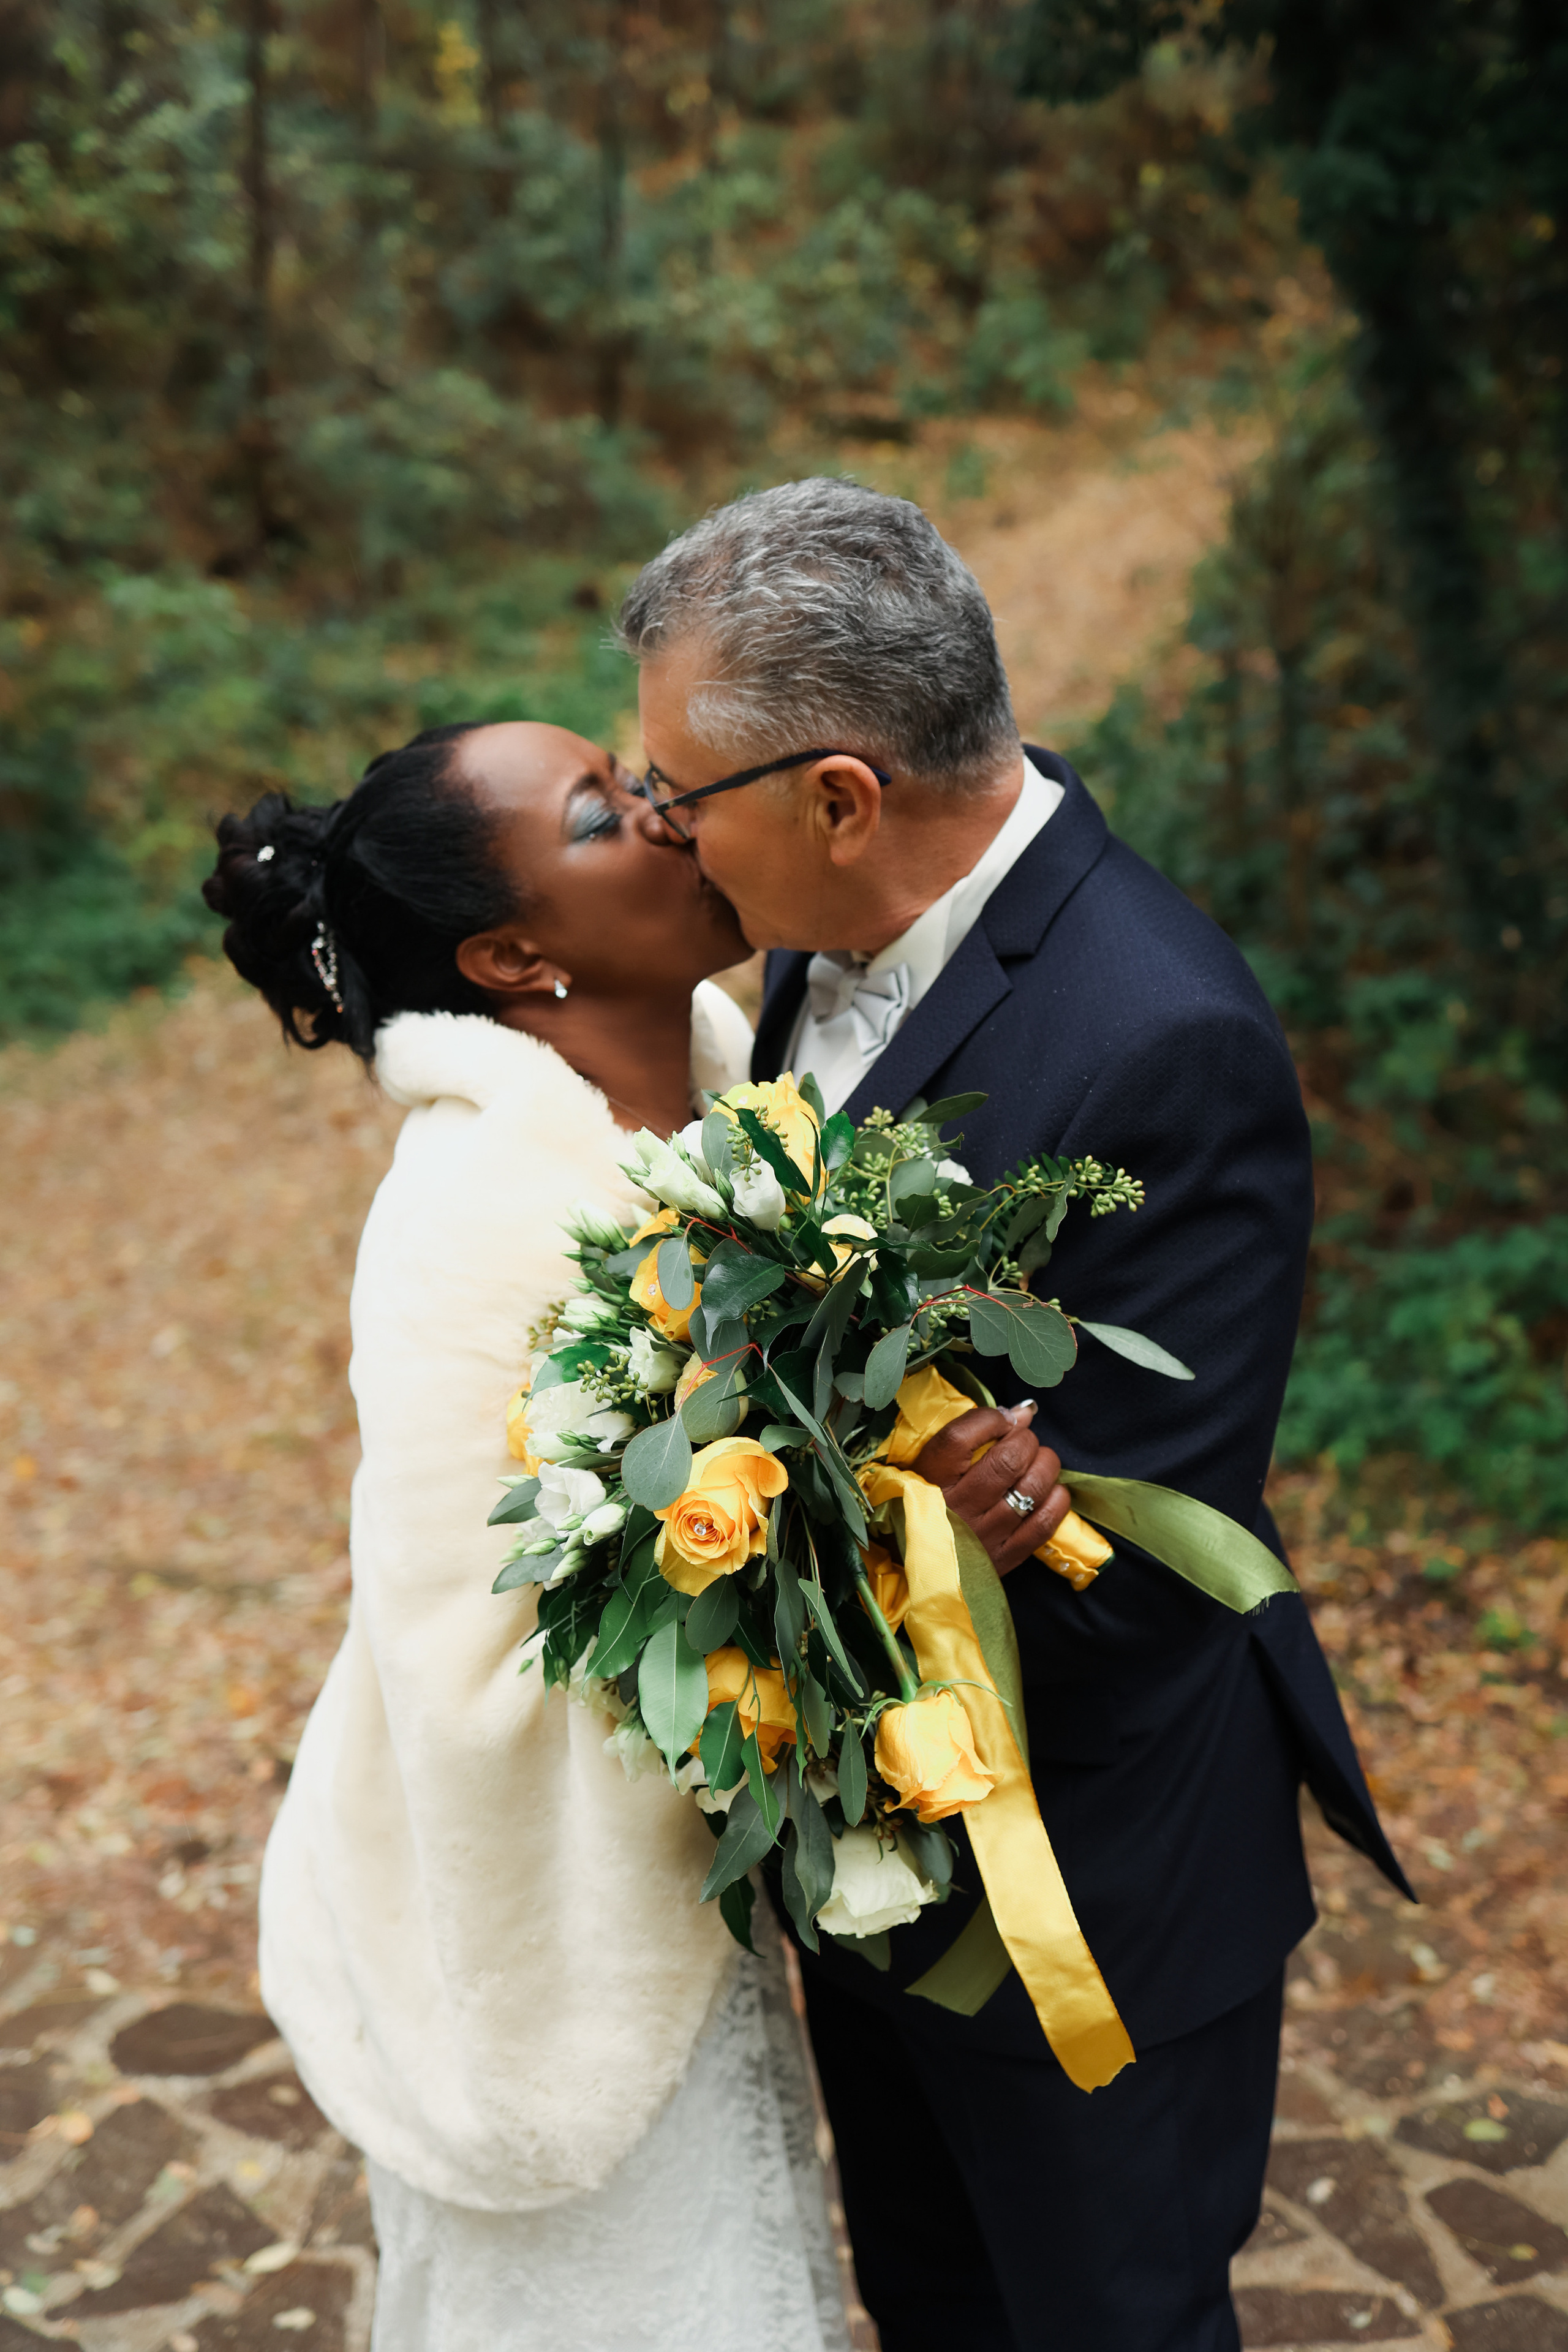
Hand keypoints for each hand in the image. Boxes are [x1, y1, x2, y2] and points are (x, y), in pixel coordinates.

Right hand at [909, 1403, 1070, 1577]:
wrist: (920, 1565)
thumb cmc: (926, 1506)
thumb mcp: (929, 1468)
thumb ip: (969, 1436)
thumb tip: (1023, 1412)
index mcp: (928, 1481)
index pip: (960, 1437)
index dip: (992, 1420)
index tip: (1004, 1420)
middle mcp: (956, 1508)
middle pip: (1007, 1459)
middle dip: (1026, 1440)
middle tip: (1023, 1442)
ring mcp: (983, 1536)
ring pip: (1032, 1486)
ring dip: (1045, 1465)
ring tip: (1039, 1463)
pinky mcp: (1004, 1558)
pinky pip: (1044, 1522)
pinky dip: (1056, 1499)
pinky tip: (1050, 1490)